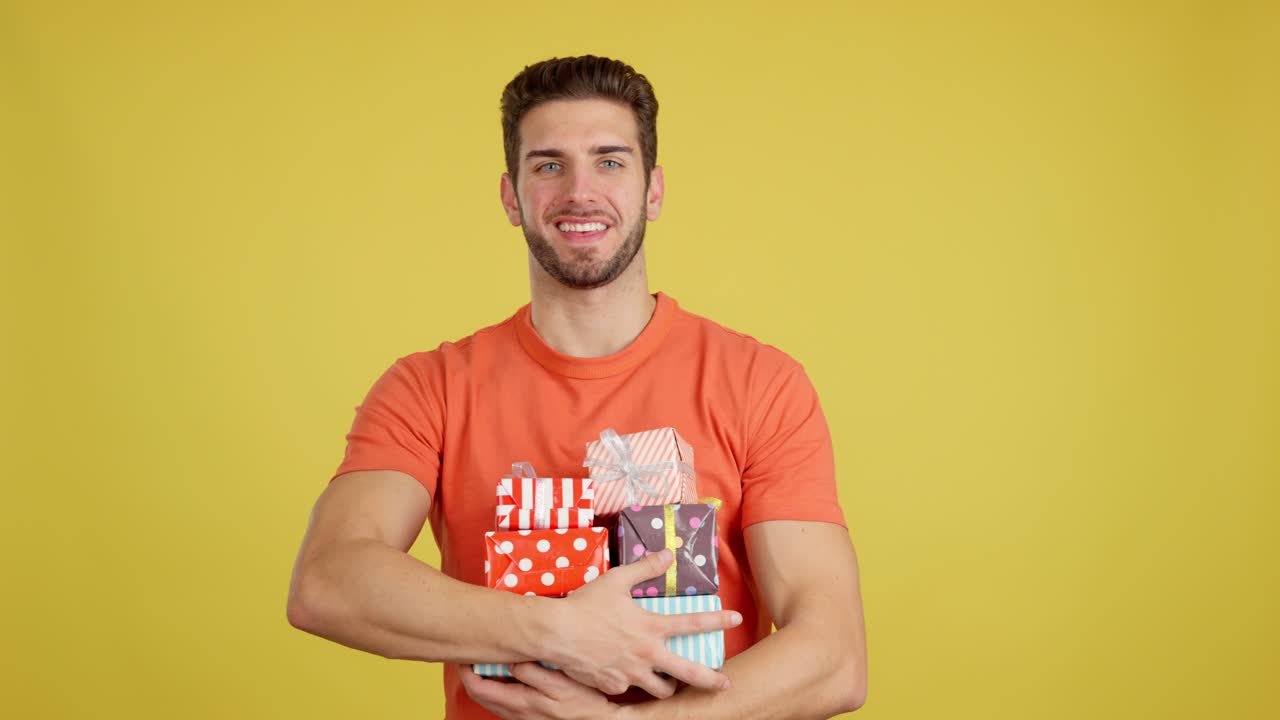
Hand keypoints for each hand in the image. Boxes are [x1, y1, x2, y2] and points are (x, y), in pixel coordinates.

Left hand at [459, 663, 623, 719]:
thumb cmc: (584, 703)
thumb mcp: (560, 684)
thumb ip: (532, 672)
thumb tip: (510, 660)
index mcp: (520, 703)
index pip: (479, 688)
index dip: (468, 670)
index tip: (466, 653)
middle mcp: (516, 712)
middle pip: (480, 694)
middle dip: (472, 673)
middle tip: (473, 653)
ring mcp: (521, 715)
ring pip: (490, 698)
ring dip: (484, 679)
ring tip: (489, 659)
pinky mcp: (528, 715)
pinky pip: (503, 701)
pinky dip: (497, 686)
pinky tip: (507, 673)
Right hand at [538, 548, 741, 696]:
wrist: (555, 633)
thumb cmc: (585, 604)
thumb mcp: (616, 580)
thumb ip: (645, 568)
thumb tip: (667, 554)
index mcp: (651, 626)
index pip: (694, 623)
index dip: (718, 620)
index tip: (736, 620)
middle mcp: (647, 654)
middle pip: (690, 673)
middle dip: (711, 680)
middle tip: (724, 684)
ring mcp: (631, 674)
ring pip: (661, 689)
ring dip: (668, 685)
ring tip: (669, 681)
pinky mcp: (614, 686)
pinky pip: (629, 690)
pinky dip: (631, 684)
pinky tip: (626, 677)